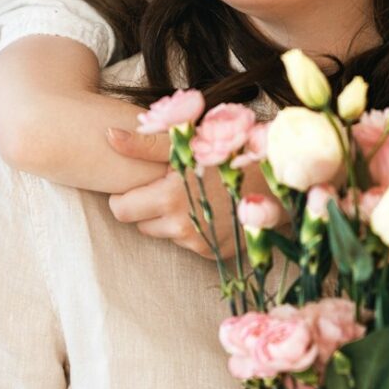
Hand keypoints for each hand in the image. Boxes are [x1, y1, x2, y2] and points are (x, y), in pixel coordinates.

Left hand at [105, 131, 238, 259]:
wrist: (279, 178)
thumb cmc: (230, 152)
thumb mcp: (188, 142)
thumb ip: (145, 144)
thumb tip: (109, 135)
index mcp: (169, 199)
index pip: (121, 210)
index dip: (125, 195)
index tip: (139, 183)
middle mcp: (182, 228)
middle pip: (140, 224)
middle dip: (146, 207)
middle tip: (166, 185)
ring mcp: (200, 243)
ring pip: (165, 234)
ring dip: (170, 218)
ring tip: (191, 193)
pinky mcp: (215, 253)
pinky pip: (189, 242)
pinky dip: (192, 228)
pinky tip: (207, 207)